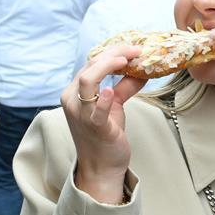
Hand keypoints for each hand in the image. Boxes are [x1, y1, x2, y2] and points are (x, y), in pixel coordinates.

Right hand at [61, 45, 144, 203]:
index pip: (91, 64)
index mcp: (75, 92)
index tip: (134, 48)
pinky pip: (96, 110)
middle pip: (90, 66)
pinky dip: (104, 99)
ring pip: (88, 80)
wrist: (102, 166)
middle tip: (136, 50)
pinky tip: (112, 90)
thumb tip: (142, 69)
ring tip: (127, 60)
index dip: (113, 52)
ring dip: (109, 65)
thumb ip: (125, 86)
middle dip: (114, 54)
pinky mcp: (94, 127)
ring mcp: (80, 113)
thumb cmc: (106, 135)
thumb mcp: (115, 106)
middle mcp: (72, 100)